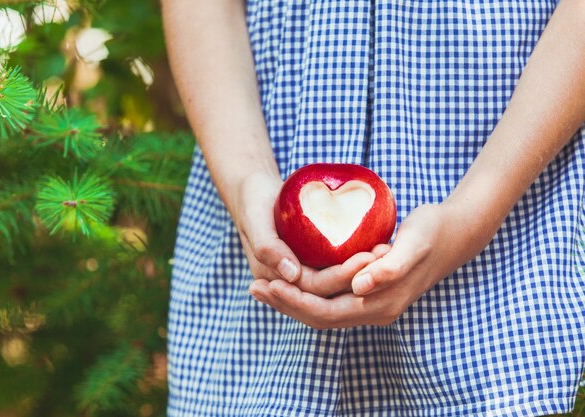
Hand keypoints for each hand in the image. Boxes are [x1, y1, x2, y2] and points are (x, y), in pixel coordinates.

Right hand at [234, 172, 377, 296]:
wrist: (255, 193)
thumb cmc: (253, 202)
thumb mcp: (255, 219)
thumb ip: (268, 247)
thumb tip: (292, 274)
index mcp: (274, 283)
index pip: (315, 288)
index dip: (342, 276)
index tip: (368, 257)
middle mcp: (292, 285)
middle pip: (331, 291)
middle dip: (360, 276)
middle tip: (385, 254)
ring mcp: (304, 275)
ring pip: (338, 283)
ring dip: (363, 270)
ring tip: (387, 250)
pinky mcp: (315, 263)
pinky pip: (339, 268)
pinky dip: (358, 261)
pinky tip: (379, 247)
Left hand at [249, 203, 490, 328]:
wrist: (454, 234)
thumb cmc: (432, 232)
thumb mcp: (413, 242)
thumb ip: (390, 266)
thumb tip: (359, 286)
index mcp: (381, 303)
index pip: (326, 312)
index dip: (294, 301)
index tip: (267, 285)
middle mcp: (374, 310)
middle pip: (318, 317)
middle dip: (285, 304)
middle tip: (254, 287)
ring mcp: (372, 304)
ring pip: (322, 311)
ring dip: (292, 301)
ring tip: (263, 286)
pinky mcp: (369, 293)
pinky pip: (331, 300)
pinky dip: (306, 293)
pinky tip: (290, 279)